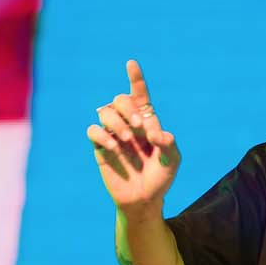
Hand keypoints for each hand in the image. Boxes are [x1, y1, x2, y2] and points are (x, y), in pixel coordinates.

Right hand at [85, 59, 180, 214]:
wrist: (144, 200)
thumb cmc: (160, 179)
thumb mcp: (172, 161)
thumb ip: (169, 144)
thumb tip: (156, 133)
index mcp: (147, 122)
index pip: (140, 96)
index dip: (135, 79)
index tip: (131, 63)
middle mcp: (128, 124)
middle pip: (120, 100)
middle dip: (129, 108)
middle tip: (139, 127)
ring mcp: (113, 135)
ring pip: (104, 111)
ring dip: (117, 122)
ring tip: (127, 140)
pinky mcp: (101, 148)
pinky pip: (93, 130)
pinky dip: (102, 135)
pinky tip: (115, 148)